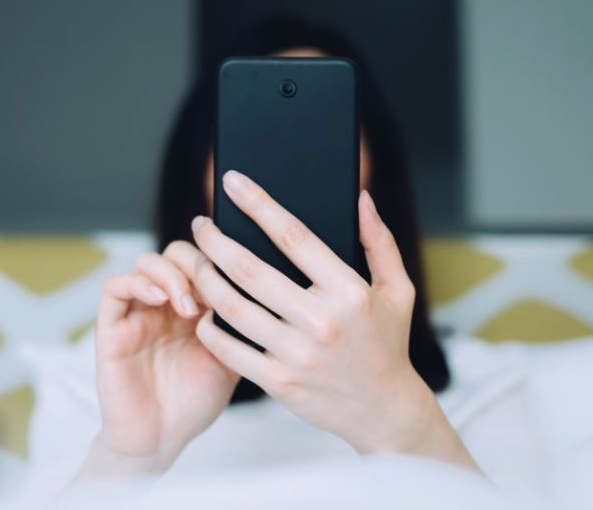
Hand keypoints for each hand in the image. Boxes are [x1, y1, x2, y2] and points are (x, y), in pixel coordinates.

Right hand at [79, 242, 238, 478]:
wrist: (161, 440)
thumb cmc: (193, 401)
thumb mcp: (232, 358)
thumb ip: (240, 324)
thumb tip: (265, 292)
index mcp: (194, 307)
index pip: (204, 260)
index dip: (219, 263)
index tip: (236, 286)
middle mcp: (164, 304)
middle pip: (176, 253)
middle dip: (196, 264)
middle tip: (211, 293)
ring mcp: (137, 313)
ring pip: (146, 263)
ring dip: (171, 275)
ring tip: (188, 305)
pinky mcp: (111, 328)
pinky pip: (114, 288)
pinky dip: (137, 284)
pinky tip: (159, 299)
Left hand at [190, 170, 477, 469]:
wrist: (384, 411)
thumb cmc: (388, 343)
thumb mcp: (398, 289)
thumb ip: (380, 241)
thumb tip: (360, 197)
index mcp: (349, 291)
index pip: (294, 236)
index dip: (258, 204)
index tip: (233, 181)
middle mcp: (321, 321)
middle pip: (251, 270)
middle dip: (216, 240)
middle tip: (200, 224)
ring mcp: (297, 354)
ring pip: (233, 307)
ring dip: (205, 278)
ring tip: (194, 261)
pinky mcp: (279, 382)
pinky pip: (230, 350)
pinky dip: (209, 327)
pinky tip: (201, 309)